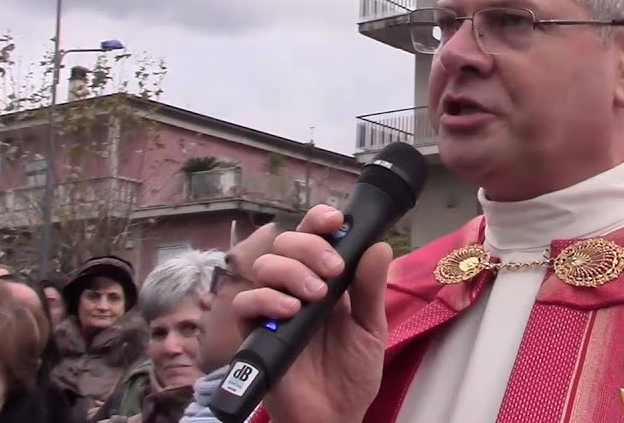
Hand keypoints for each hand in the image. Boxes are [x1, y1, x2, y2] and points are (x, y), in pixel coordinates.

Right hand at [233, 205, 392, 422]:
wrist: (335, 417)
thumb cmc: (352, 373)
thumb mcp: (370, 329)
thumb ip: (370, 289)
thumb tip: (378, 245)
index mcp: (325, 280)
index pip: (313, 236)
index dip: (319, 220)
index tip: (334, 220)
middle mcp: (296, 288)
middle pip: (286, 243)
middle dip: (309, 247)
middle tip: (332, 271)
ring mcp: (273, 309)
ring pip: (265, 266)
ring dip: (290, 272)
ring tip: (315, 296)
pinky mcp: (255, 333)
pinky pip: (245, 304)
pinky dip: (266, 300)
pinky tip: (290, 311)